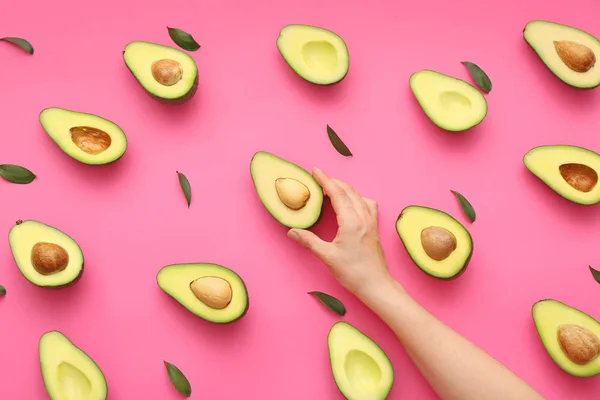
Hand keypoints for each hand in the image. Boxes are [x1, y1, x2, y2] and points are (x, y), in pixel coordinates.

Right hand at [287, 168, 393, 298]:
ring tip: (332, 188)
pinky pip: (367, 204)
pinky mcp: (375, 227)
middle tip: (319, 178)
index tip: (315, 170)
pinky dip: (357, 197)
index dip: (325, 180)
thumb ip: (309, 241)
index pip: (337, 193)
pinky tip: (352, 203)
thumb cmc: (353, 273)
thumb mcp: (327, 257)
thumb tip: (292, 231)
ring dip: (345, 188)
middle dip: (333, 181)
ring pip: (358, 196)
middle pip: (348, 190)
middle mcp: (363, 217)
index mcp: (351, 221)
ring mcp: (371, 221)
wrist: (376, 285)